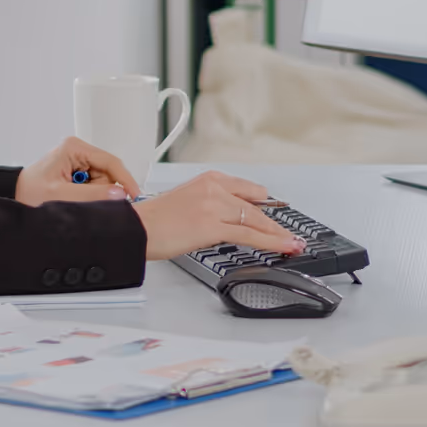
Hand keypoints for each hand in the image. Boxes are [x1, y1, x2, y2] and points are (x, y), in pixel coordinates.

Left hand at [14, 136, 142, 205]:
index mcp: (74, 148)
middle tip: (85, 199)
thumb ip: (92, 194)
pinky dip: (90, 193)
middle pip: (108, 172)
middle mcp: (78, 150)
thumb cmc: (29, 193)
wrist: (15, 197)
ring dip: (94, 193)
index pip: (110, 161)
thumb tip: (119, 193)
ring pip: (103, 179)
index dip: (125, 179)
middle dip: (103, 189)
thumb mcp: (61, 194)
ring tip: (74, 198)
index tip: (134, 195)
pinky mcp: (77, 170)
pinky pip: (95, 184)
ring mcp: (79, 160)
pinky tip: (75, 197)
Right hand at [131, 170, 302, 259]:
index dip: (265, 207)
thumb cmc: (154, 220)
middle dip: (274, 223)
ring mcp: (215, 206)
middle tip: (288, 234)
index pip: (248, 191)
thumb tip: (228, 220)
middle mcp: (214, 188)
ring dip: (278, 234)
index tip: (274, 216)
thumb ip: (211, 204)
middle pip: (255, 207)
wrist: (134, 228)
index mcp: (209, 179)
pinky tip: (283, 246)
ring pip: (257, 221)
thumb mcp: (188, 201)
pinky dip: (271, 242)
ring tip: (292, 243)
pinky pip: (250, 235)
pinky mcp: (213, 225)